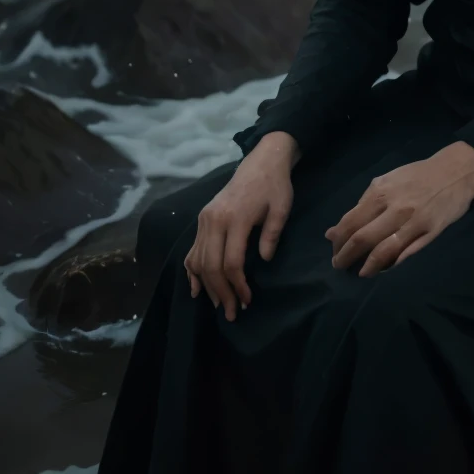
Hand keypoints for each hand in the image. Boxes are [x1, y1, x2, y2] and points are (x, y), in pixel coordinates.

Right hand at [184, 131, 299, 319]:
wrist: (261, 162)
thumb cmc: (275, 186)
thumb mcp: (281, 208)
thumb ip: (271, 235)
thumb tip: (263, 261)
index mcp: (235, 218)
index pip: (231, 262)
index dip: (237, 285)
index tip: (247, 300)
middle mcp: (214, 220)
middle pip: (211, 266)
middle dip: (220, 292)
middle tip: (231, 312)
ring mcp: (204, 219)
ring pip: (199, 260)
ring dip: (207, 286)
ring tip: (219, 304)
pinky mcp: (202, 218)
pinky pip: (192, 249)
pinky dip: (192, 270)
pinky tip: (197, 287)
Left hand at [324, 142, 473, 276]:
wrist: (455, 171)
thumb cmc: (417, 176)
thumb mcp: (387, 180)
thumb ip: (363, 203)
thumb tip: (335, 230)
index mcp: (381, 192)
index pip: (350, 222)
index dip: (338, 241)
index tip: (333, 250)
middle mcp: (394, 208)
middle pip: (362, 238)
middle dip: (345, 256)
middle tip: (339, 265)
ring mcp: (413, 222)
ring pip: (383, 251)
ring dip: (366, 267)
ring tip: (359, 273)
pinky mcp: (429, 233)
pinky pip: (405, 254)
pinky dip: (390, 265)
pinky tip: (381, 270)